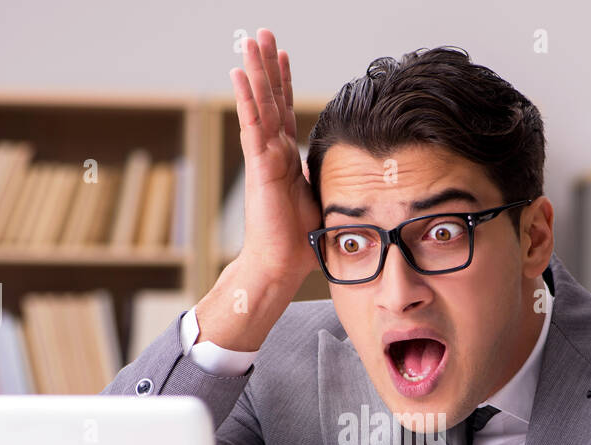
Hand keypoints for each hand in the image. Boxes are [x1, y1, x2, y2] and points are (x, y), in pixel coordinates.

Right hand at [230, 28, 322, 285]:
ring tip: (249, 40)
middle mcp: (273, 153)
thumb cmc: (299, 241)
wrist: (281, 265)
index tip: (283, 56)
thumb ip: (326, 182)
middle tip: (262, 33)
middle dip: (267, 65)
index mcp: (287, 159)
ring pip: (260, 105)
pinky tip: (240, 75)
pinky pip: (252, 127)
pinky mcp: (259, 167)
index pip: (286, 112)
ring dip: (255, 71)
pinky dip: (247, 100)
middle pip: (271, 99)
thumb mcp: (321, 200)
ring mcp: (264, 158)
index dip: (284, 83)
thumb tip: (351, 177)